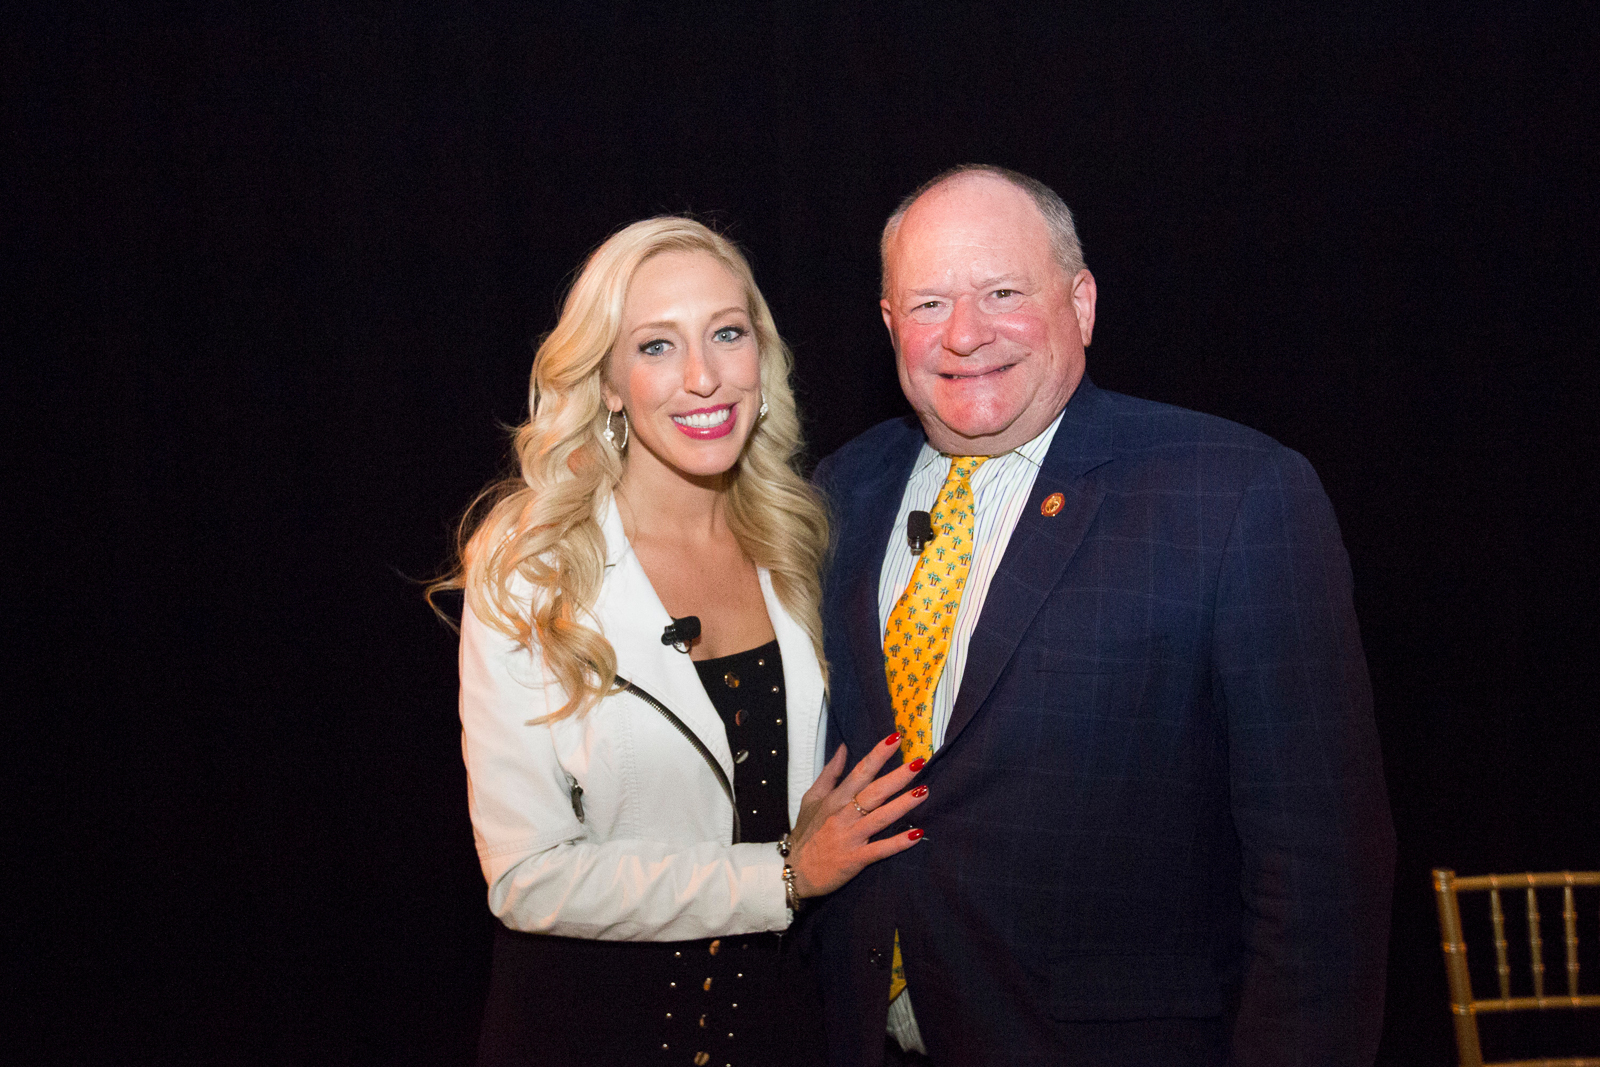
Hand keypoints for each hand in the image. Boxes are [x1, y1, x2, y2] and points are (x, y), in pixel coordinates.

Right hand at [787, 733, 927, 898]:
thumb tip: (843, 748)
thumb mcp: (812, 799)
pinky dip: (897, 843)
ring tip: (924, 791)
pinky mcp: (855, 860)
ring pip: (880, 818)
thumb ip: (830, 774)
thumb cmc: (805, 833)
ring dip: (902, 804)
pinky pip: (880, 850)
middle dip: (897, 776)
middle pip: (874, 792)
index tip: (895, 738)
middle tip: (919, 762)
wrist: (795, 871)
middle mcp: (843, 815)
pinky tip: (916, 834)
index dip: (878, 754)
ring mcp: (850, 837)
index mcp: (835, 799)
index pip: (859, 771)